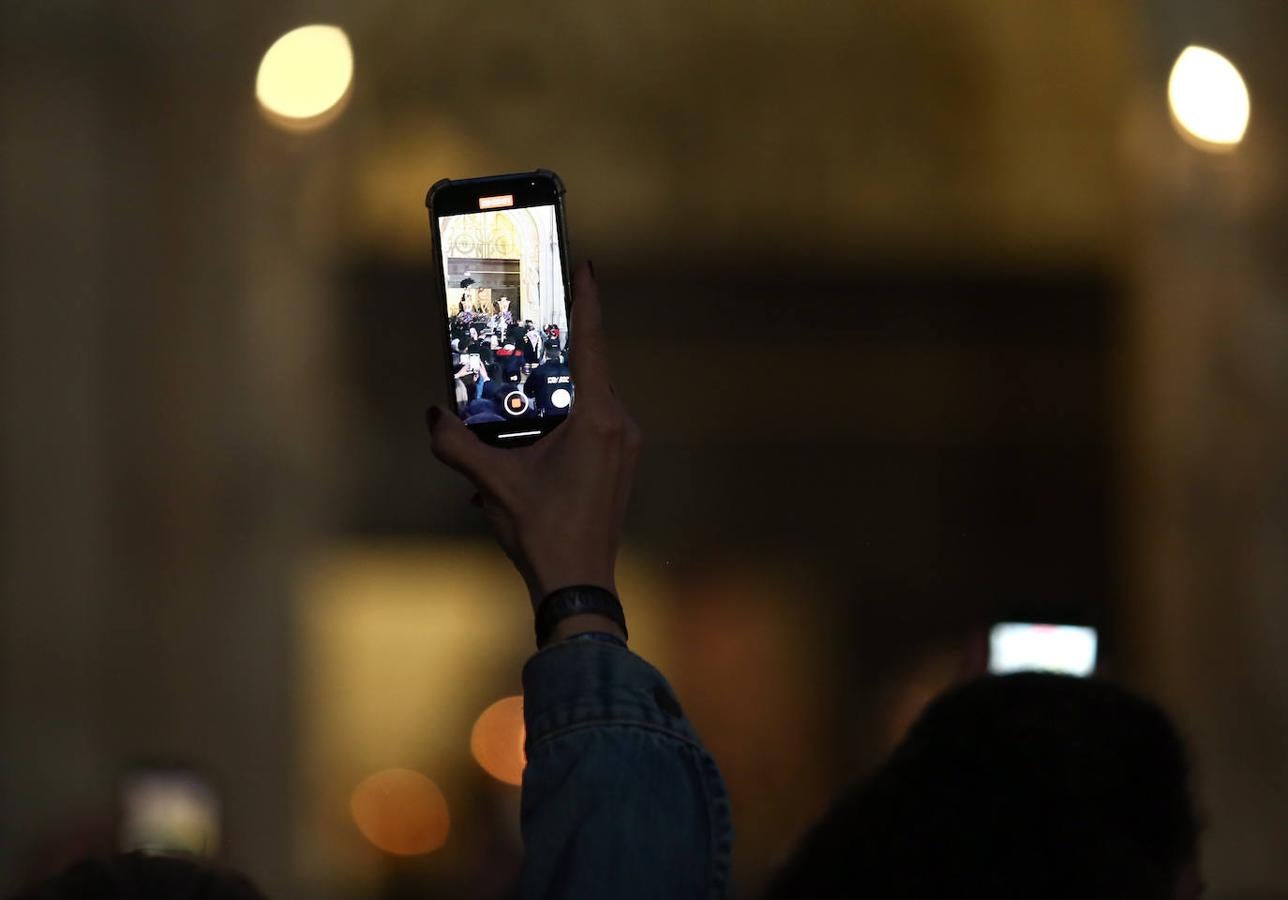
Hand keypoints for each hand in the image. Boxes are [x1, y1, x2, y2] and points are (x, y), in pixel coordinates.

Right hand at [427, 262, 641, 614]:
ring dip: (555, 394)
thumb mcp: (492, 484)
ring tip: (518, 398)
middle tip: (528, 330)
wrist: (579, 585)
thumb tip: (433, 415)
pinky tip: (532, 443)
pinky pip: (593, 425)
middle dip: (555, 352)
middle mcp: (620, 425)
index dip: (587, 300)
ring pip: (589, 400)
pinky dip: (564, 421)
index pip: (592, 343)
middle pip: (587, 370)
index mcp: (597, 419)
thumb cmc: (543, 532)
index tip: (585, 265)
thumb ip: (456, 444)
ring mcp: (626, 446)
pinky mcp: (621, 464)